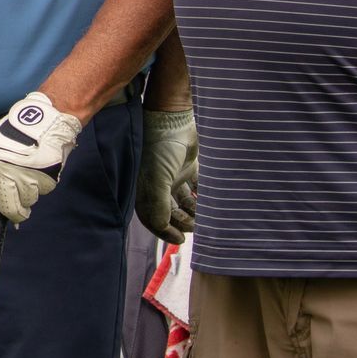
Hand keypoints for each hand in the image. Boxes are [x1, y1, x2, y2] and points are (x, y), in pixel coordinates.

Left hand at [0, 93, 81, 243]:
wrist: (43, 119)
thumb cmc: (13, 138)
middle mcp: (4, 170)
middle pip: (9, 209)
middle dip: (16, 213)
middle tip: (20, 208)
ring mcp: (26, 173)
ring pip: (28, 202)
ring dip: (29, 194)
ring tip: (29, 171)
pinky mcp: (45, 175)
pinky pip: (42, 192)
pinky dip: (41, 185)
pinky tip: (38, 168)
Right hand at [137, 108, 197, 243]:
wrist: (173, 118)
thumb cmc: (159, 147)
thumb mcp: (157, 179)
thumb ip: (158, 206)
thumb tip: (164, 229)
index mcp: (145, 189)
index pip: (152, 217)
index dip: (164, 231)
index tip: (180, 239)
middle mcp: (158, 185)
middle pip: (169, 212)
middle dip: (182, 223)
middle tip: (197, 228)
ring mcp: (173, 175)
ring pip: (183, 202)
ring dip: (193, 212)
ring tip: (206, 218)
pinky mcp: (188, 166)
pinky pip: (196, 187)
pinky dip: (202, 196)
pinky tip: (211, 202)